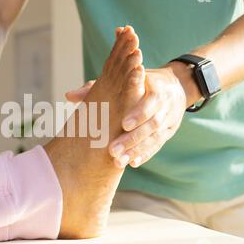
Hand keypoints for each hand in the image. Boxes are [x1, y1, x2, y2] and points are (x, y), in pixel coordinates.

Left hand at [66, 65, 188, 167]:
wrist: (175, 87)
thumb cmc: (141, 81)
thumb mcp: (125, 79)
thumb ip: (97, 86)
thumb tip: (68, 96)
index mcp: (156, 88)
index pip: (151, 102)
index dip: (139, 114)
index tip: (124, 124)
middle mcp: (166, 105)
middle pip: (151, 125)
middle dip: (133, 138)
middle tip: (112, 151)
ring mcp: (169, 121)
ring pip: (154, 138)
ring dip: (136, 150)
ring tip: (118, 162)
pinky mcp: (168, 133)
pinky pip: (157, 146)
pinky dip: (144, 154)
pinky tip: (131, 163)